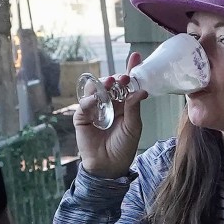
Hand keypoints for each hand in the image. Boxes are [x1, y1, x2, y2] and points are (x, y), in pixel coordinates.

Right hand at [73, 53, 145, 176]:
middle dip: (116, 78)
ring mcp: (95, 110)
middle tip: (123, 77)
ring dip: (102, 85)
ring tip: (109, 83)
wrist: (109, 166)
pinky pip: (84, 106)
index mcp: (124, 104)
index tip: (136, 56)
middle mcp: (109, 104)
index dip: (131, 70)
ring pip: (96, 91)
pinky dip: (89, 100)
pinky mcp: (82, 118)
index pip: (127, 84)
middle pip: (111, 84)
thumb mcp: (134, 126)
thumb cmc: (124, 146)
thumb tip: (141, 91)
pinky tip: (95, 99)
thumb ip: (134, 108)